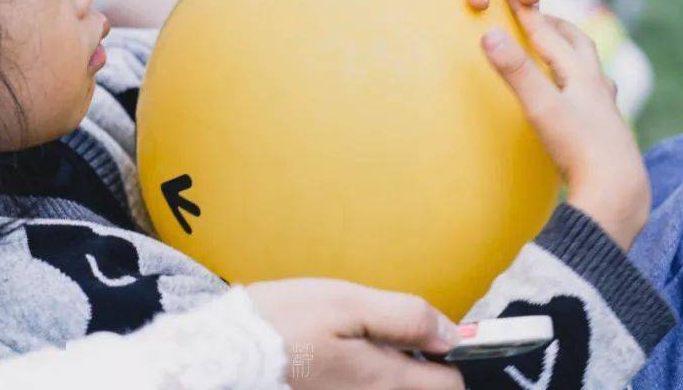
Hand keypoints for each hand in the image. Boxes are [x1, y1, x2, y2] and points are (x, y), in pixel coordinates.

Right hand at [247, 279, 464, 389]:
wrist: (228, 350)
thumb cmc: (283, 323)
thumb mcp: (349, 302)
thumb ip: (406, 317)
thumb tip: (451, 333)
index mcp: (385, 380)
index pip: (451, 384)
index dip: (453, 354)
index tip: (439, 333)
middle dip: (423, 363)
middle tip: (396, 333)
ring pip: (393, 388)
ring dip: (393, 366)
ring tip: (364, 339)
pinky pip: (366, 387)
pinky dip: (368, 372)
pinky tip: (344, 352)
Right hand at [481, 0, 649, 249]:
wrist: (618, 194)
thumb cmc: (579, 149)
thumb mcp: (541, 107)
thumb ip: (516, 72)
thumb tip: (489, 35)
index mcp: (582, 77)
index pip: (550, 37)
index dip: (528, 15)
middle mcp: (598, 90)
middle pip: (580, 47)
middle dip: (559, 27)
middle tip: (540, 15)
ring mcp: (606, 114)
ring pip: (592, 74)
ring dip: (576, 57)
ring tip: (564, 54)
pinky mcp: (607, 137)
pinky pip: (594, 101)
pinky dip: (582, 90)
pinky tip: (578, 106)